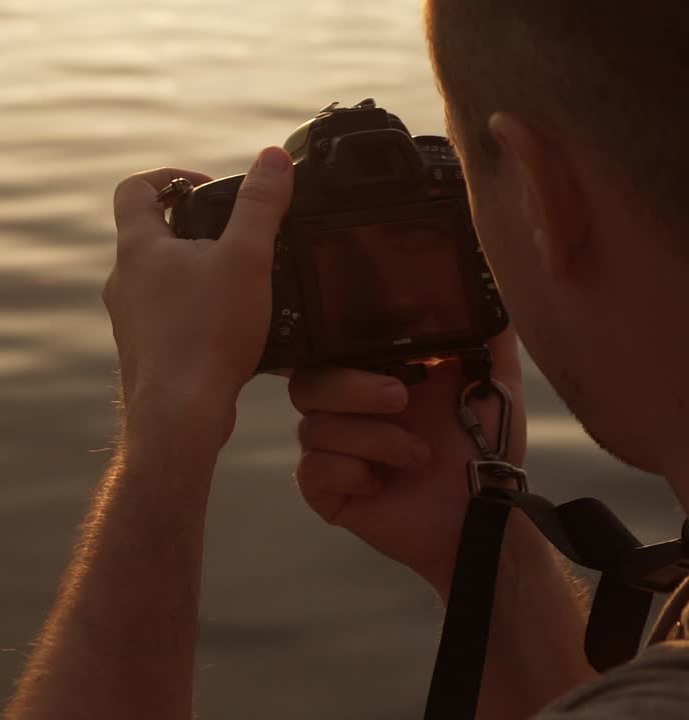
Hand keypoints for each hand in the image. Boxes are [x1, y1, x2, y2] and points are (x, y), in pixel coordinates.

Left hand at [104, 147, 293, 455]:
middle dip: (193, 226)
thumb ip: (260, 205)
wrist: (178, 417)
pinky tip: (233, 326)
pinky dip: (197, 310)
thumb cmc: (205, 336)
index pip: (135, 188)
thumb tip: (272, 158)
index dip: (169, 176)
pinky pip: (169, 316)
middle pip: (150, 233)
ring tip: (240, 281)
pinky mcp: (146, 351)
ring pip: (160, 278)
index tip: (205, 186)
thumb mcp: (245, 258)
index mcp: (138, 246)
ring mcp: (130, 318)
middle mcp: (124, 279)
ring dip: (196, 271)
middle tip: (234, 235)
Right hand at [289, 327, 525, 594]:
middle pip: (306, 380)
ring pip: (312, 426)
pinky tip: (379, 484)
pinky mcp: (325, 488)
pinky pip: (310, 469)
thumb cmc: (486, 447)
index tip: (378, 345)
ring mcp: (330, 448)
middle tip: (400, 398)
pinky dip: (347, 472)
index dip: (339, 340)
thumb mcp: (493, 381)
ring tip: (418, 457)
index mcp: (370, 373)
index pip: (328, 344)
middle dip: (353, 388)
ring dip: (371, 440)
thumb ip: (488, 332)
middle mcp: (342, 407)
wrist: (484, 518)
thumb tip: (488, 281)